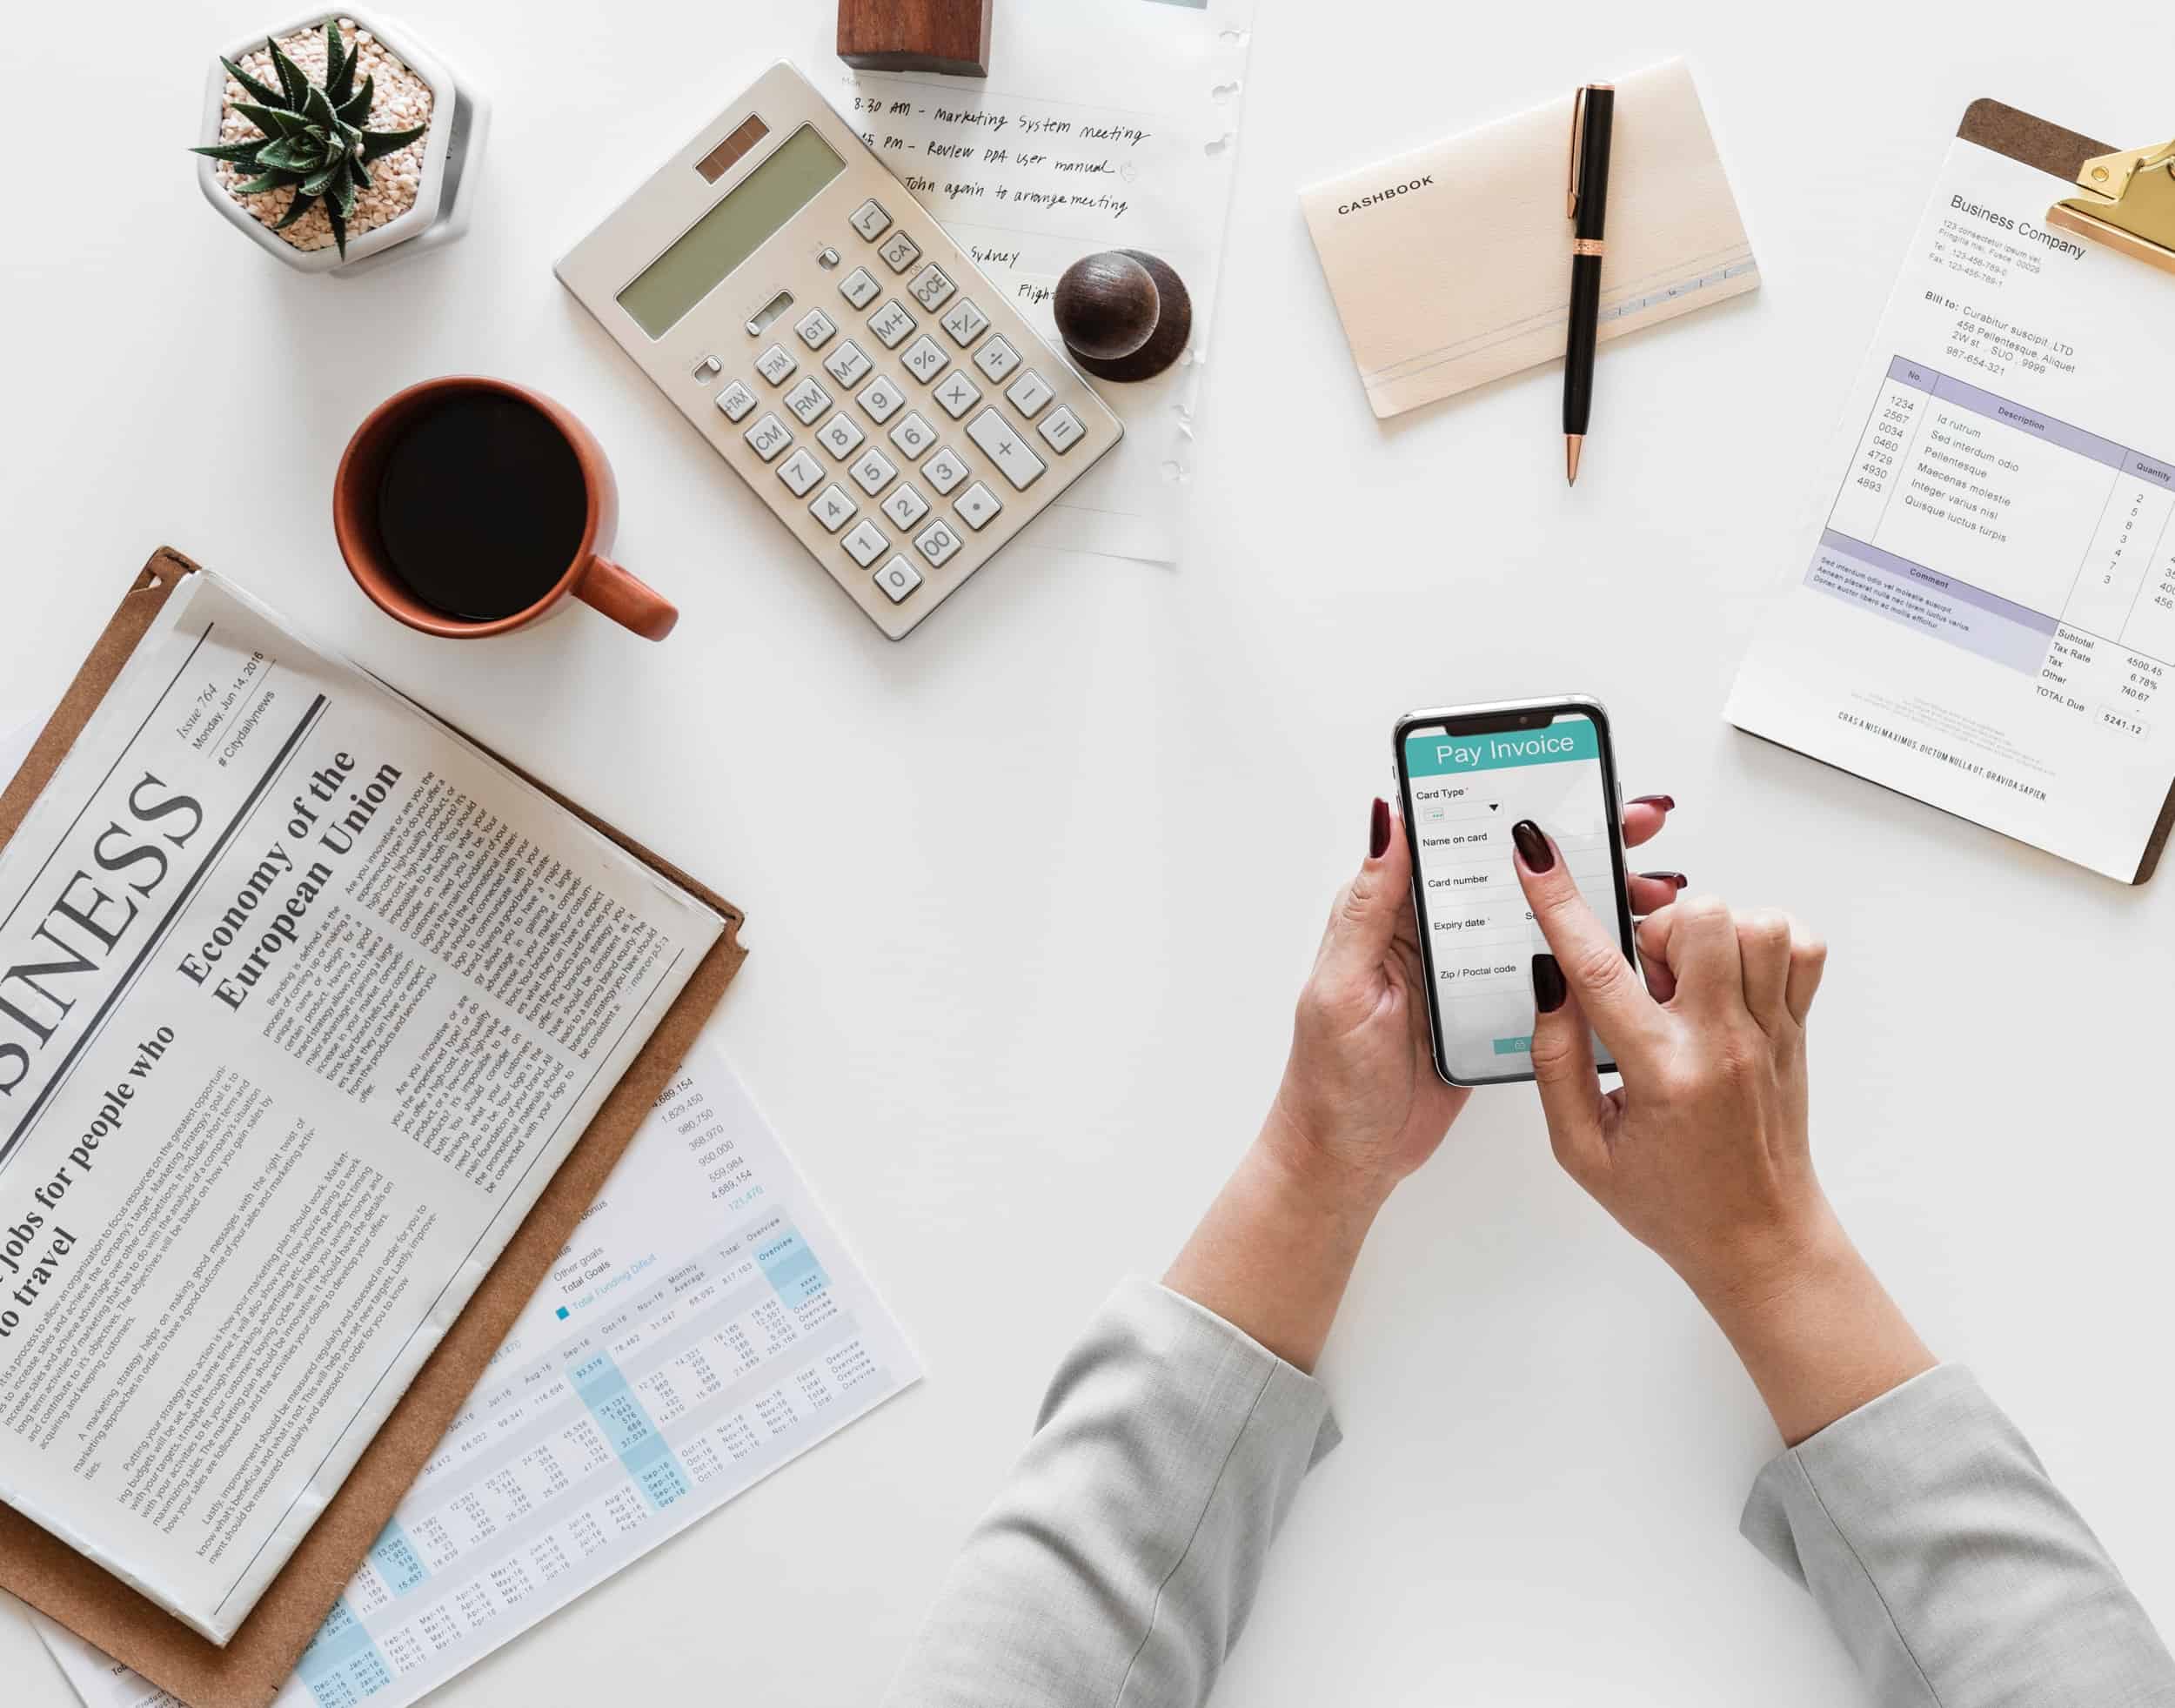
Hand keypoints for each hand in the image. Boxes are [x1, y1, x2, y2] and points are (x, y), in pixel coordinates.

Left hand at [1164, 794, 1675, 1371]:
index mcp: (1393, 914)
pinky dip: (1590, 958)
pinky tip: (1632, 948)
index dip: (1510, 804)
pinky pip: (1547, 974)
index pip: (1456, 838)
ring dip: (1596, 900)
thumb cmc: (1330, 1082)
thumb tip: (1388, 819)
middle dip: (1578, 844)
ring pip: (1540, 920)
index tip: (1567, 782)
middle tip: (1639, 826)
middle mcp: (1433, 934)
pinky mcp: (1491, 1015)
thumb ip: (1370, 905)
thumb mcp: (1344, 986)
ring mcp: (1467, 974)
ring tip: (1654, 888)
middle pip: (1512, 873)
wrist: (1347, 1163)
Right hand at [1511, 824, 1932, 1440]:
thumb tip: (1548, 981)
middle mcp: (1724, 1044)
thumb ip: (1555, 1062)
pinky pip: (1800, 946)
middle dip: (1655, 928)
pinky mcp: (1799, 1028)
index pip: (1600, 970)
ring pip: (1755, 922)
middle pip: (1699, 920)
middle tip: (1644, 978)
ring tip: (1687, 980)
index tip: (1536, 853)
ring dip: (1710, 932)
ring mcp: (1771, 1032)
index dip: (1559, 903)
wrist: (1759, 1239)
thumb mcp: (1580, 1150)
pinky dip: (1764, 940)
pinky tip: (1730, 977)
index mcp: (1662, 1075)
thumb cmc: (1669, 1201)